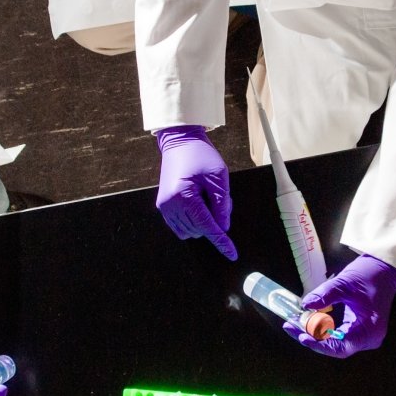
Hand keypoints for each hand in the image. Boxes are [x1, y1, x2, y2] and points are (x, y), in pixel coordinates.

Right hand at [153, 125, 236, 259]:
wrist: (180, 142)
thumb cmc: (200, 155)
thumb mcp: (219, 176)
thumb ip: (222, 203)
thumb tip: (223, 227)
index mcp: (184, 196)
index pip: (207, 226)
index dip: (221, 241)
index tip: (232, 254)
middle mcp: (170, 204)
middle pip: (199, 229)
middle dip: (213, 221)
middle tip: (218, 198)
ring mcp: (164, 206)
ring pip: (189, 231)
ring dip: (202, 222)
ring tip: (206, 198)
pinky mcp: (163, 206)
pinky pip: (179, 227)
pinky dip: (192, 222)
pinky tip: (198, 205)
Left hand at [291, 254, 395, 357]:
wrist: (385, 268)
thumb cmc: (370, 275)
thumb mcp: (345, 283)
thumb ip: (324, 295)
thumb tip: (305, 305)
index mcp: (369, 330)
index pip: (341, 347)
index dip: (319, 344)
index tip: (302, 336)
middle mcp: (369, 338)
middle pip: (336, 346)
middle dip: (313, 338)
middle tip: (291, 327)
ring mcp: (365, 335)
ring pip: (336, 341)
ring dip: (316, 333)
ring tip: (295, 324)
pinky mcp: (360, 329)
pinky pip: (339, 334)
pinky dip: (323, 328)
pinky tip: (309, 320)